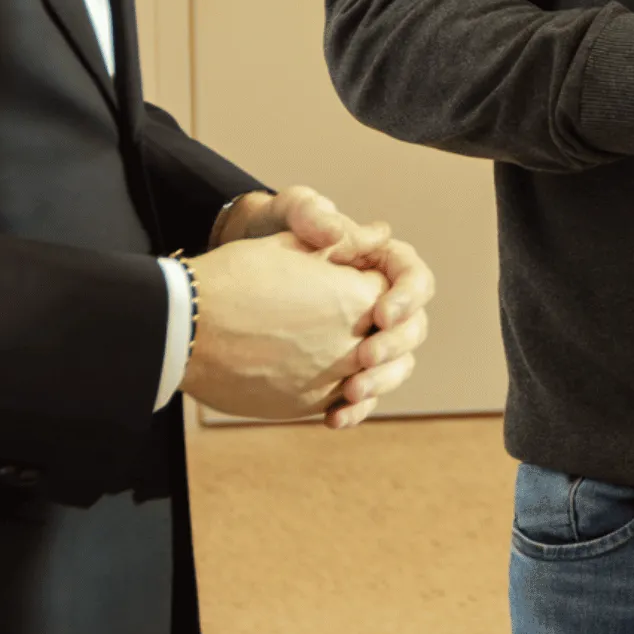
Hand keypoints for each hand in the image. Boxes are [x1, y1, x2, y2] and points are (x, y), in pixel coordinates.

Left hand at [208, 187, 435, 428]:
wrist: (220, 287)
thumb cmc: (259, 238)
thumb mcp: (282, 216)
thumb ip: (314, 215)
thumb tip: (356, 229)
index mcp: (376, 264)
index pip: (413, 279)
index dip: (407, 297)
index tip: (381, 313)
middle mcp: (375, 304)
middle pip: (412, 329)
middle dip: (394, 347)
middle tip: (364, 357)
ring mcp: (359, 341)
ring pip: (393, 368)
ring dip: (380, 383)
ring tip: (350, 393)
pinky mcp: (339, 372)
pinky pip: (360, 395)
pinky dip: (353, 410)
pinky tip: (332, 419)